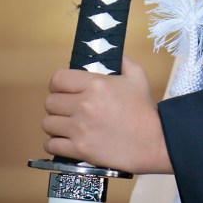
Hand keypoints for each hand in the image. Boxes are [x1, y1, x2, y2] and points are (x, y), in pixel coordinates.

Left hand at [42, 56, 171, 173]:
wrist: (154, 142)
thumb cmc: (145, 110)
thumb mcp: (137, 77)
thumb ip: (121, 61)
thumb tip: (110, 54)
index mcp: (95, 84)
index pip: (57, 79)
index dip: (58, 85)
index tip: (64, 91)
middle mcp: (84, 105)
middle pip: (49, 102)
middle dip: (57, 106)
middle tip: (68, 110)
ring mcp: (80, 128)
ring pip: (48, 124)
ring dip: (56, 125)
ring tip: (67, 126)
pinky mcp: (79, 149)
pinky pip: (51, 145)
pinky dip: (56, 144)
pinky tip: (66, 142)